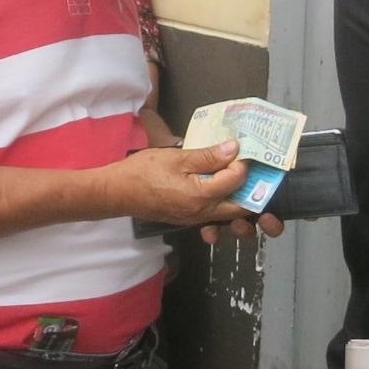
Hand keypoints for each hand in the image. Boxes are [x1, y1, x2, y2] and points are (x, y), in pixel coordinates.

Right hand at [106, 139, 263, 232]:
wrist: (117, 193)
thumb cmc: (143, 172)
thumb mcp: (176, 157)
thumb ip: (208, 155)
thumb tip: (234, 149)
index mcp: (202, 196)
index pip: (237, 180)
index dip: (242, 163)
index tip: (240, 149)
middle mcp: (203, 213)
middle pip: (241, 208)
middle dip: (251, 190)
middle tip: (252, 169)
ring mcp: (196, 219)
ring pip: (229, 215)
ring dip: (240, 200)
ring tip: (239, 180)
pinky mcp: (189, 219)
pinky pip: (215, 216)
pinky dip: (223, 204)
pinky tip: (219, 188)